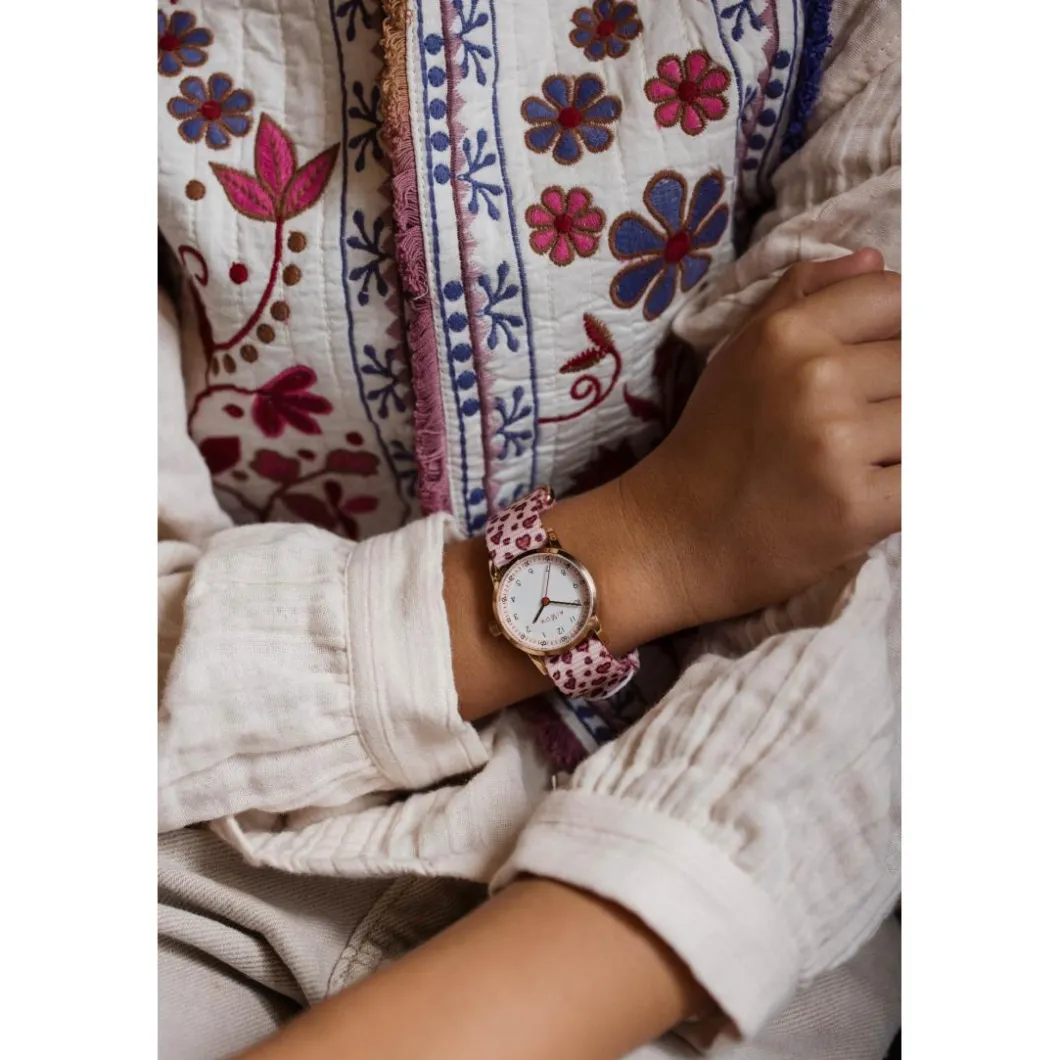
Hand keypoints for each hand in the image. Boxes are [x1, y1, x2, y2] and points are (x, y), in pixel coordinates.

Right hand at [621, 250, 899, 628]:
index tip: (885, 366)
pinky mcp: (856, 506)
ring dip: (909, 445)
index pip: (895, 298)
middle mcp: (816, 378)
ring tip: (867, 464)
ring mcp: (837, 443)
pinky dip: (911, 490)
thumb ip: (802, 297)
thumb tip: (875, 258)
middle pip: (922, 362)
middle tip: (868, 427)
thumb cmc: (711, 444)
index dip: (903, 330)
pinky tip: (877, 495)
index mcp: (787, 333)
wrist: (675, 538)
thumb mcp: (740, 353)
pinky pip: (926, 482)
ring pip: (930, 421)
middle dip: (905, 394)